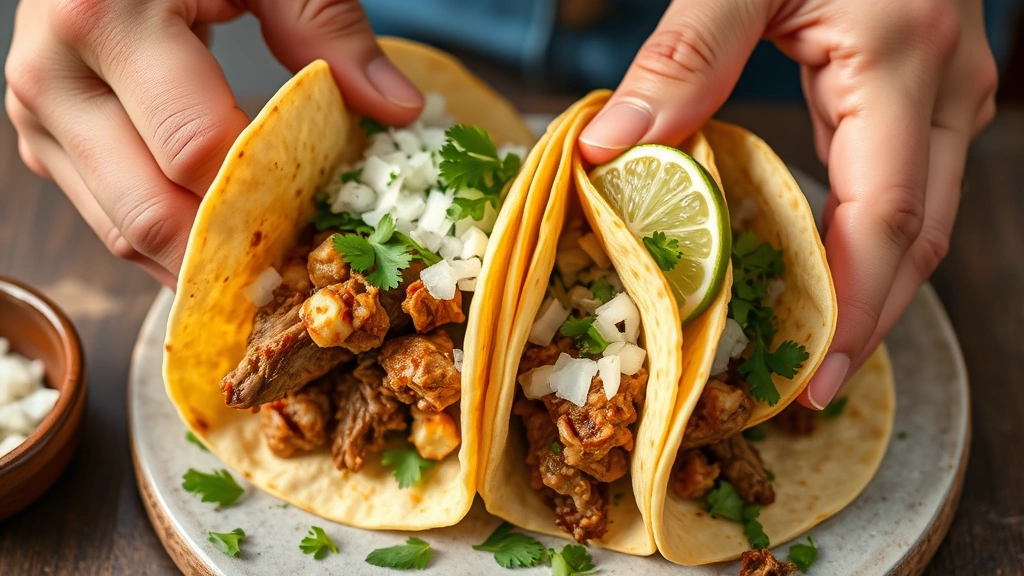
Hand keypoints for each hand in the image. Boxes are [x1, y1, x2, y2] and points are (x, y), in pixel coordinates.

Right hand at [5, 0, 422, 287]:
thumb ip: (325, 25)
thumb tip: (397, 108)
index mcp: (104, 21)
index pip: (196, 148)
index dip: (266, 198)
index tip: (329, 225)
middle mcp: (55, 80)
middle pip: (150, 212)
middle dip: (232, 258)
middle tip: (303, 280)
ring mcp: (41, 120)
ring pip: (123, 231)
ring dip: (200, 266)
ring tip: (271, 281)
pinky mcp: (48, 143)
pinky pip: (112, 218)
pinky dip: (171, 244)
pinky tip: (226, 254)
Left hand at [579, 0, 995, 408]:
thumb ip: (684, 55)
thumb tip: (614, 150)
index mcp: (904, 63)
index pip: (887, 219)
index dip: (852, 309)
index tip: (811, 377)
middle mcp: (944, 89)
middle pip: (918, 240)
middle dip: (866, 320)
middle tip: (803, 385)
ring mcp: (942, 90)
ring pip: (917, 218)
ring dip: (865, 286)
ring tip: (802, 343)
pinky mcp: (920, 88)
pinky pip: (898, 184)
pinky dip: (859, 238)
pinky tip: (811, 265)